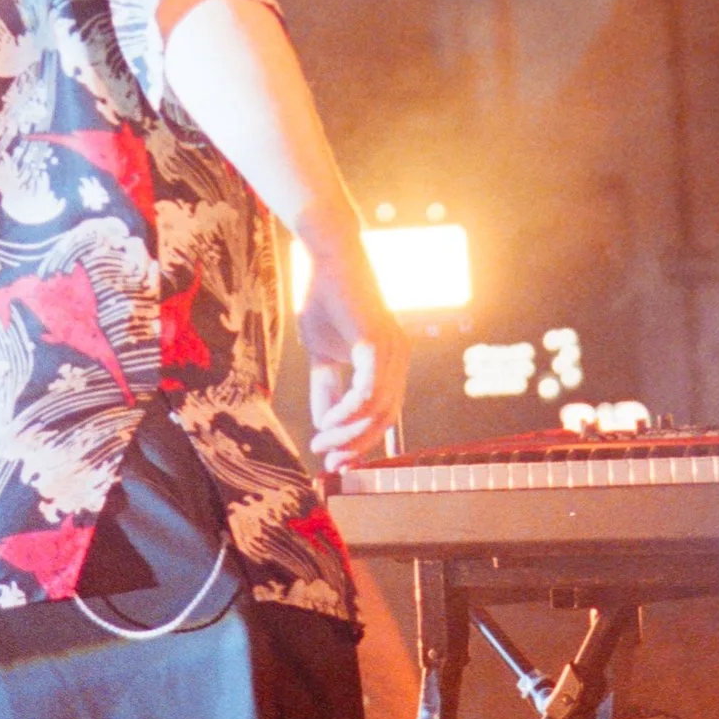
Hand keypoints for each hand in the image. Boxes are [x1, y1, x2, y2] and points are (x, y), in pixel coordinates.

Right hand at [300, 249, 408, 467]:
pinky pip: (368, 391)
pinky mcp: (377, 342)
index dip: (360, 442)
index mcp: (390, 363)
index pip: (383, 414)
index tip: (334, 462)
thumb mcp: (322, 355)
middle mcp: (398, 359)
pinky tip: (328, 422)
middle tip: (327, 461)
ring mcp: (391, 351)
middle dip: (356, 446)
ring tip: (321, 442)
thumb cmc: (326, 299)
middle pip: (385, 419)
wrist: (326, 256)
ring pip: (378, 410)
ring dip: (347, 433)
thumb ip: (326, 388)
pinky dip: (348, 412)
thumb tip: (323, 424)